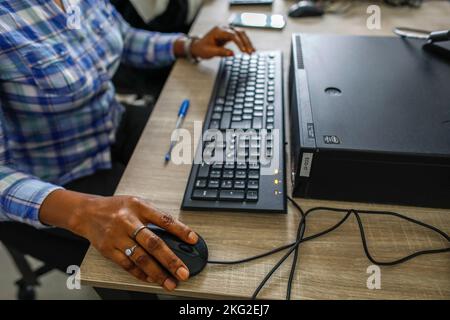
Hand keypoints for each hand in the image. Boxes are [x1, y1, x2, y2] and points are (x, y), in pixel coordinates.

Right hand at [40, 190, 197, 290]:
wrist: (87, 212)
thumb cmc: (116, 208)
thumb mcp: (137, 203)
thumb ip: (154, 217)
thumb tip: (176, 235)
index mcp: (139, 206)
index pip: (164, 219)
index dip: (180, 230)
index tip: (193, 240)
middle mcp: (128, 221)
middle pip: (153, 243)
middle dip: (171, 260)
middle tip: (183, 272)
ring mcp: (117, 237)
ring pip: (141, 258)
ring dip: (157, 273)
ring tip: (170, 282)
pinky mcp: (109, 250)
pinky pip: (127, 265)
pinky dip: (141, 274)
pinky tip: (152, 279)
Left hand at [190, 26, 255, 58]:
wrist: (199, 47)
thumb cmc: (203, 49)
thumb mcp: (210, 52)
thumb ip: (221, 52)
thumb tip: (232, 54)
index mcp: (218, 30)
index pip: (232, 35)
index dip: (239, 43)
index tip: (243, 51)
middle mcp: (224, 28)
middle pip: (239, 33)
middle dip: (246, 43)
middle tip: (250, 52)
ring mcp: (228, 31)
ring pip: (241, 34)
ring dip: (247, 42)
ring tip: (252, 51)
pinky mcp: (230, 35)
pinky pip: (240, 37)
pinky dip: (245, 43)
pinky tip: (249, 49)